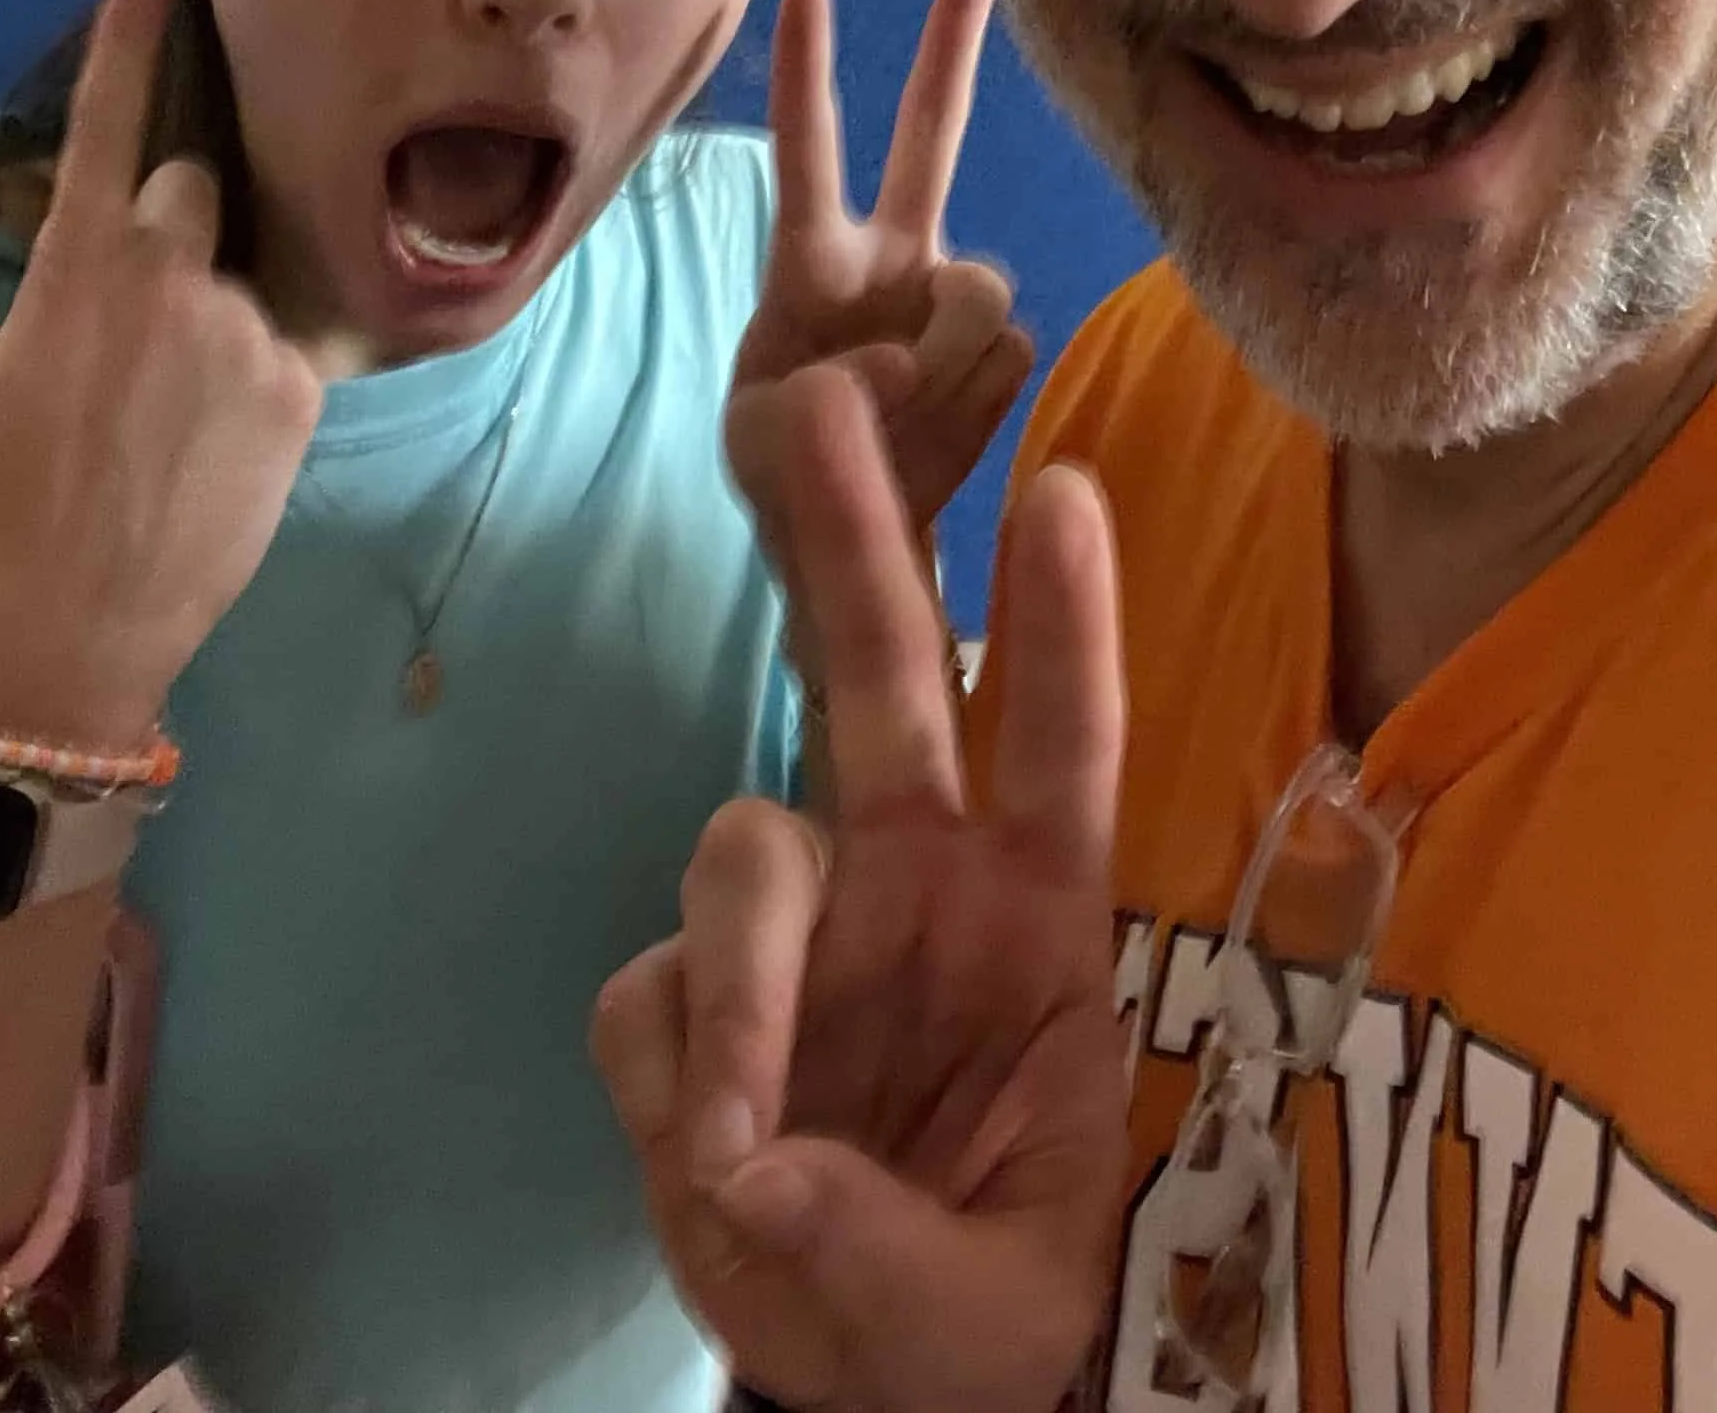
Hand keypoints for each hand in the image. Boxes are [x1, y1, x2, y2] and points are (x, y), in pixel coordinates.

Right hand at [0, 0, 322, 742]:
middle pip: (186, 193)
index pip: (104, 128)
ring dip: (201, 314)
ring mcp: (243, 332)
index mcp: (78, 272)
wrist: (82, 633)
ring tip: (158, 405)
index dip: (127, 42)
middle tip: (122, 322)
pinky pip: (278, 347)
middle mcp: (170, 281)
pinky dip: (247, 377)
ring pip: (233, 277)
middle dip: (161, 227)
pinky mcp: (299, 388)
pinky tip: (202, 439)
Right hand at [597, 361, 1126, 1412]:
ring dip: (737, 984)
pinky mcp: (695, 1009)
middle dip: (852, 539)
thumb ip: (880, 1247)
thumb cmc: (991, 1324)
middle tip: (817, 404)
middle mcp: (918, 890)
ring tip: (739, 1156)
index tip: (1061, 490)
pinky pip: (654, 997)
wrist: (869, 1392)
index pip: (1061, 750)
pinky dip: (675, 1075)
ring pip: (741, 848)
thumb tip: (756, 1170)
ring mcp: (804, 939)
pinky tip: (711, 1171)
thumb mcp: (993, 1318)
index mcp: (1040, 924)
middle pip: (883, 679)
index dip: (1062, 626)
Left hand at [732, 0, 1031, 544]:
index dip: (806, 77)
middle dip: (952, 49)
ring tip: (902, 420)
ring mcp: (951, 299)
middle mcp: (892, 255)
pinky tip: (941, 435)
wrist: (866, 535)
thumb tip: (896, 361)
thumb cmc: (793, 472)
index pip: (807, 152)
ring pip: (982, 287)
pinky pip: (1008, 357)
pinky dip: (970, 405)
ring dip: (942, 360)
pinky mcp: (1002, 352)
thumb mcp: (760, 441)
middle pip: (931, 135)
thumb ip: (814, 397)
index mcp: (811, 261)